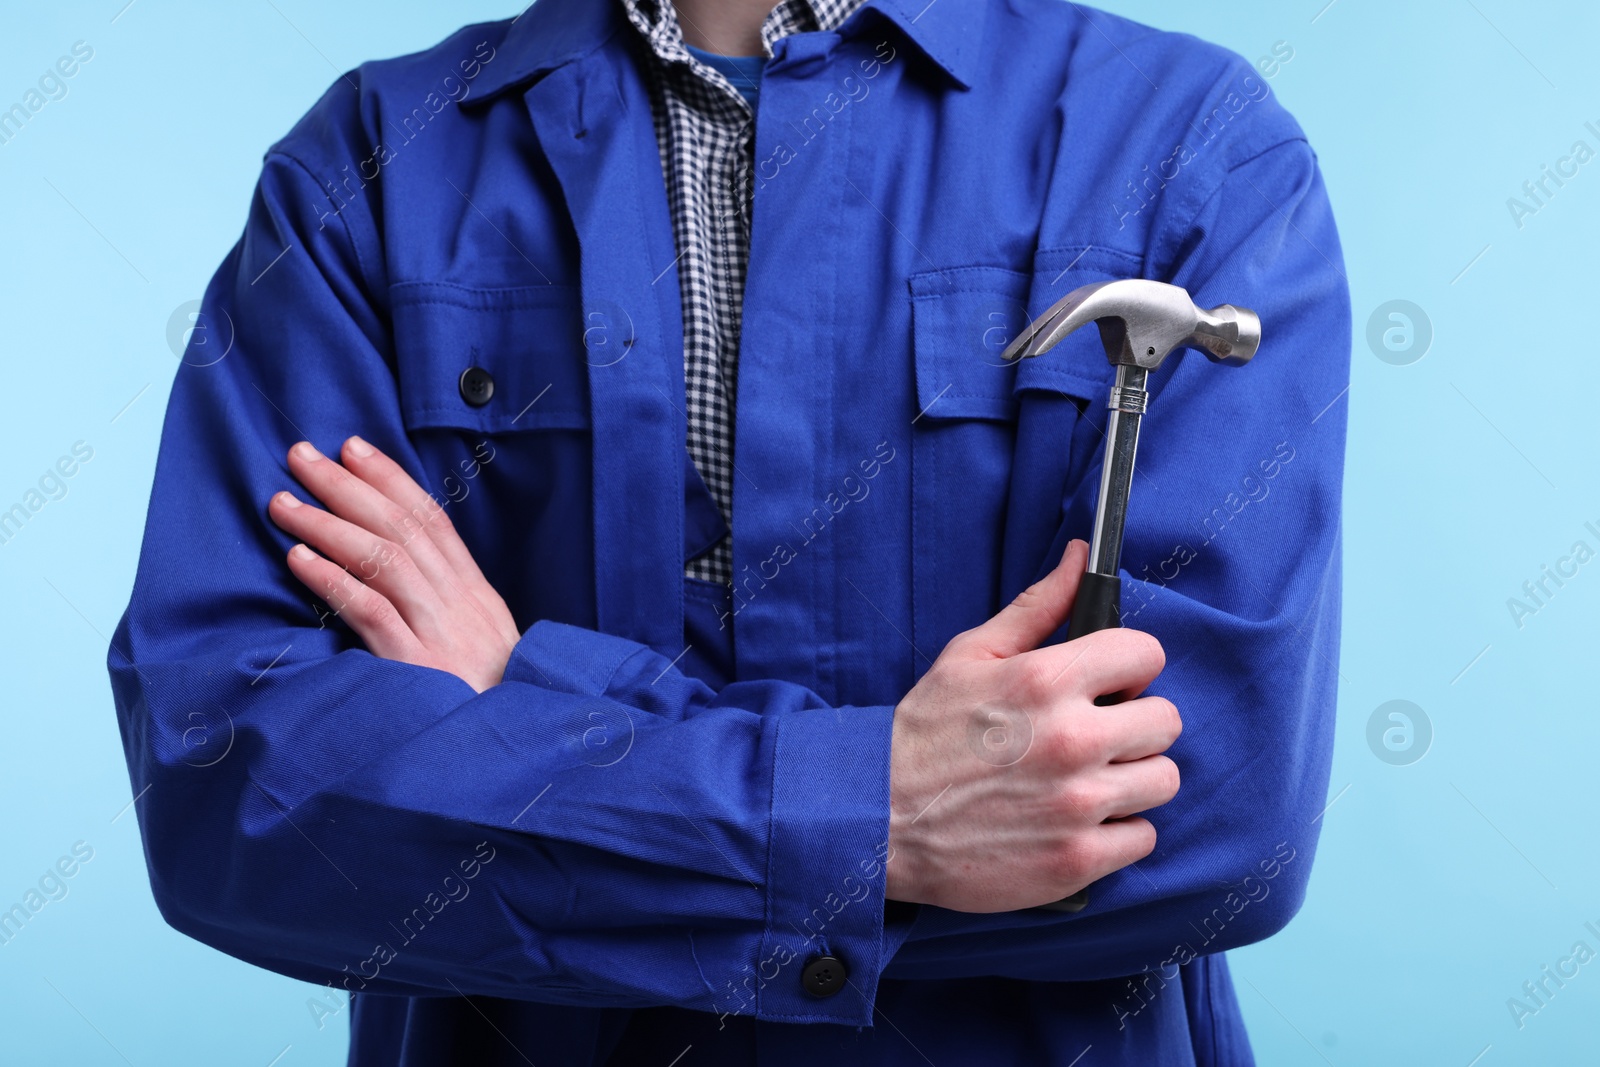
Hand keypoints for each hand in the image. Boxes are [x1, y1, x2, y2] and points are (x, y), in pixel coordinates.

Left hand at [267, 437, 520, 691]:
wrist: (519, 753)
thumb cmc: (493, 705)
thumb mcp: (484, 646)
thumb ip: (449, 609)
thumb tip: (403, 575)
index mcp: (476, 596)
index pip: (432, 520)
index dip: (390, 479)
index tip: (352, 447)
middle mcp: (461, 604)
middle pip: (401, 528)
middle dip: (348, 485)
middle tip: (300, 455)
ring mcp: (440, 633)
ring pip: (383, 559)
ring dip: (328, 524)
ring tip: (283, 503)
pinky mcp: (417, 666)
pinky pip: (372, 611)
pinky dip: (334, 580)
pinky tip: (299, 559)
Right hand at [885, 539, 1181, 912]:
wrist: (879, 821)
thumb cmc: (924, 735)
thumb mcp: (970, 655)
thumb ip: (1037, 607)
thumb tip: (1082, 558)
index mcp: (1046, 680)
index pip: (1146, 654)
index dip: (1130, 666)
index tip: (1111, 684)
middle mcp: (1071, 739)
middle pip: (1165, 720)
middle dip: (1135, 724)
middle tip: (1096, 736)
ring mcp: (1077, 804)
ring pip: (1161, 780)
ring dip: (1131, 780)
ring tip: (1088, 781)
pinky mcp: (1077, 860)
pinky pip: (1143, 837)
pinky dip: (1117, 833)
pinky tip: (1078, 822)